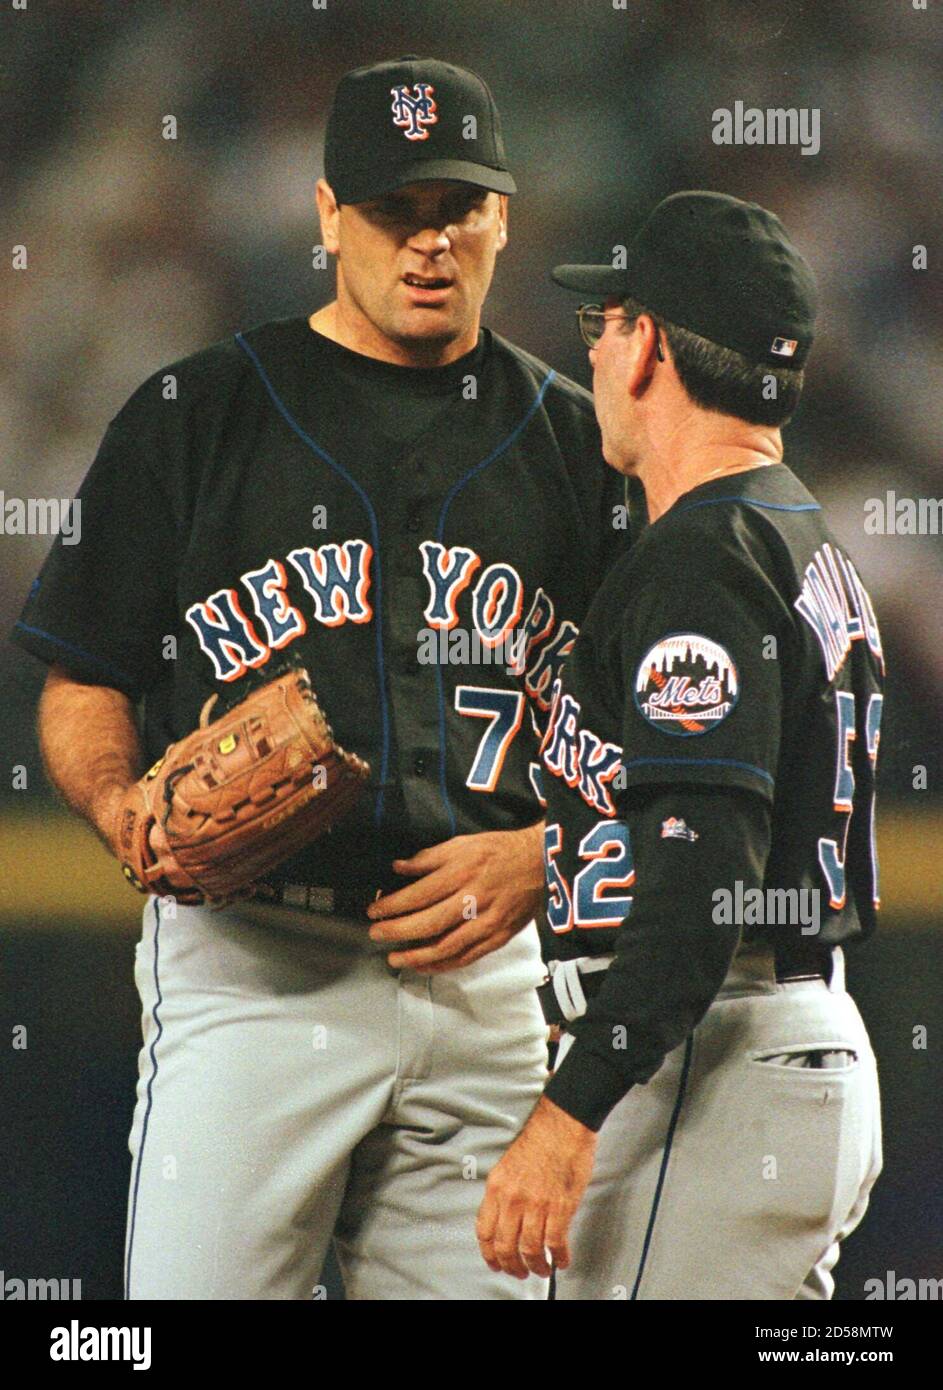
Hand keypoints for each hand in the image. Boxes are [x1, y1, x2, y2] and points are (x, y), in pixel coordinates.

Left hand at [366, 823, 543, 972]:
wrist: (540, 862)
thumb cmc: (498, 850)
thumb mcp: (463, 843)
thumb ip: (429, 857)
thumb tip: (398, 868)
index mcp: (462, 871)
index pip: (419, 894)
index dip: (393, 905)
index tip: (374, 911)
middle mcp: (474, 898)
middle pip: (429, 923)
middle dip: (398, 932)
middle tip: (376, 934)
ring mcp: (488, 921)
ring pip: (447, 946)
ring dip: (417, 956)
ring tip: (395, 959)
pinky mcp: (499, 937)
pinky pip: (468, 957)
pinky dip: (444, 965)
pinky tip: (426, 966)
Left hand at [476, 1096, 596, 1278]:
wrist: (563, 1123)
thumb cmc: (541, 1138)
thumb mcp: (508, 1164)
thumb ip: (505, 1192)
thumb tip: (506, 1219)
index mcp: (497, 1186)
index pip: (484, 1230)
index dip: (488, 1253)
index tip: (494, 1263)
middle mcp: (512, 1198)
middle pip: (504, 1246)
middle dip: (511, 1266)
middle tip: (519, 1273)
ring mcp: (536, 1204)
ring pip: (530, 1250)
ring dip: (536, 1266)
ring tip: (542, 1270)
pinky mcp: (560, 1207)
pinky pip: (555, 1242)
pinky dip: (559, 1257)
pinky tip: (561, 1260)